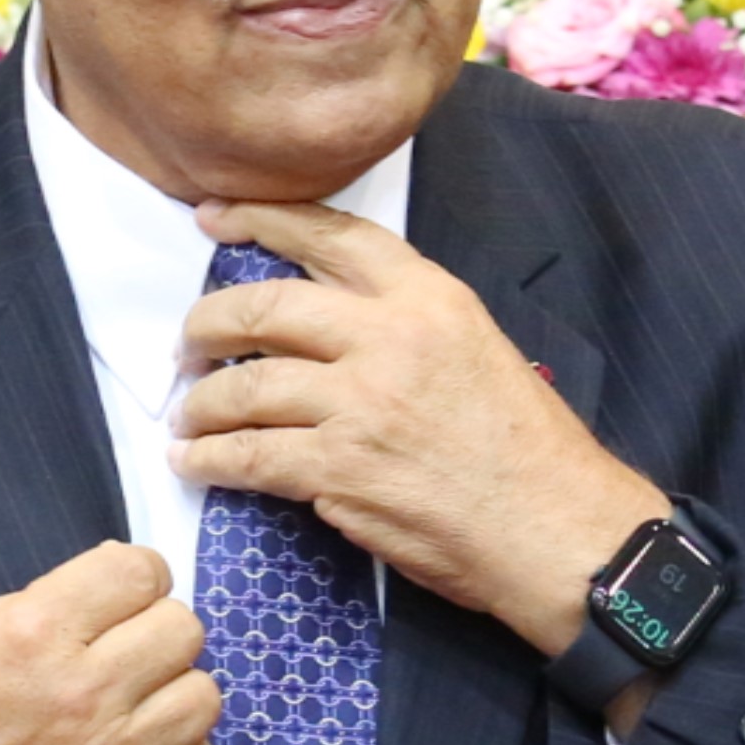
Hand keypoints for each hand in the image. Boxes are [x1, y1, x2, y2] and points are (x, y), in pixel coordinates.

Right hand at [0, 541, 218, 744]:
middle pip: (182, 628)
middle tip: (119, 654)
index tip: (118, 596)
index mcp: (33, 634)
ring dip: (170, 694)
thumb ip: (35, 606)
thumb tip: (105, 591)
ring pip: (203, 696)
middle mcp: (82, 692)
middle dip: (152, 631)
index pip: (140, 570)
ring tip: (130, 707)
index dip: (131, 577)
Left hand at [172, 200, 664, 660]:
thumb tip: (326, 322)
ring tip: (187, 417)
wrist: (557, 528)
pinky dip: (210, 460)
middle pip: (264, 307)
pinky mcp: (340, 470)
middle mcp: (390, 337)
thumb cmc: (528, 448)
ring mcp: (361, 404)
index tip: (214, 216)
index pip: (330, 235)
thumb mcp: (477, 347)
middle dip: (207, 323)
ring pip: (245, 385)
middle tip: (187, 344)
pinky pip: (249, 455)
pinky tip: (196, 464)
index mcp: (429, 297)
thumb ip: (406, 322)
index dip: (261, 219)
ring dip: (200, 403)